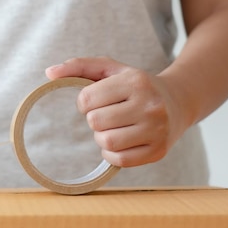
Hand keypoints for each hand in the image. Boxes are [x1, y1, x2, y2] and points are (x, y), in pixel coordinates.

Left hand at [45, 57, 191, 166]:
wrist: (178, 101)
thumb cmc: (135, 85)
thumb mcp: (110, 69)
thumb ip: (79, 66)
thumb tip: (49, 73)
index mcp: (136, 82)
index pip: (87, 98)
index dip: (84, 102)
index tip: (95, 101)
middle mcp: (150, 105)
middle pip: (96, 122)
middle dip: (94, 119)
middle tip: (107, 115)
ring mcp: (157, 130)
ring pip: (107, 142)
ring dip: (102, 137)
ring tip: (113, 127)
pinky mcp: (158, 151)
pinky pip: (120, 160)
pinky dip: (112, 153)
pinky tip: (120, 142)